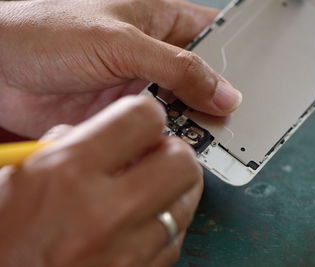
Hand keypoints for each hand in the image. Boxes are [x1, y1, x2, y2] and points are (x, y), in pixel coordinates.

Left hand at [0, 0, 241, 137]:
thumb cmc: (48, 32)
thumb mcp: (121, 43)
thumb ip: (177, 67)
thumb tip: (224, 93)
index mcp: (159, 19)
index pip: (213, 33)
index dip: (239, 53)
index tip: (261, 78)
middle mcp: (156, 53)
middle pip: (204, 75)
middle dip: (221, 97)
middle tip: (242, 119)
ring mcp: (143, 85)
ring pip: (186, 105)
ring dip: (200, 121)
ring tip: (220, 137)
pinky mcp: (126, 112)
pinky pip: (162, 126)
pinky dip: (175, 137)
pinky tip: (186, 146)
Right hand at [0, 96, 202, 266]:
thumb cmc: (3, 233)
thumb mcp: (19, 173)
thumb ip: (68, 143)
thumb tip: (103, 131)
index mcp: (67, 172)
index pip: (144, 119)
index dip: (148, 114)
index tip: (146, 121)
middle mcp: (102, 213)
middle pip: (181, 162)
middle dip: (174, 151)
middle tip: (159, 154)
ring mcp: (124, 252)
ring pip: (186, 203)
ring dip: (175, 188)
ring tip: (155, 186)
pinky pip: (173, 241)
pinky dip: (165, 224)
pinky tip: (146, 219)